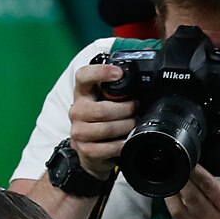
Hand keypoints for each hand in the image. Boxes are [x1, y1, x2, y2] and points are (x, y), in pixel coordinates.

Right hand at [69, 62, 135, 179]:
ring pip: (106, 129)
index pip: (83, 76)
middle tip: (135, 108)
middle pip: (102, 109)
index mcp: (83, 92)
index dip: (100, 72)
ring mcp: (78, 131)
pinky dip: (120, 145)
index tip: (119, 74)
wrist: (93, 148)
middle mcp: (77, 110)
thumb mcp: (108, 99)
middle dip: (125, 110)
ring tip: (132, 124)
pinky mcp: (83, 149)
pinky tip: (125, 141)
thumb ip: (119, 86)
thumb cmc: (105, 118)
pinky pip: (106, 147)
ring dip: (125, 127)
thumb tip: (142, 69)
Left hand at [167, 131, 219, 218]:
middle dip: (181, 178)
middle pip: (191, 196)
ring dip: (171, 192)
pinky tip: (172, 196)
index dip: (195, 171)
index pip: (209, 186)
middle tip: (174, 163)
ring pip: (178, 209)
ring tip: (168, 177)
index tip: (187, 158)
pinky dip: (174, 207)